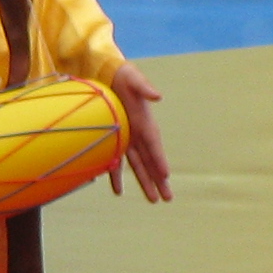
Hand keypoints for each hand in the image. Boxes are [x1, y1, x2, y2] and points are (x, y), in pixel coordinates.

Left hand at [110, 59, 172, 200]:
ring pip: (136, 165)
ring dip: (144, 182)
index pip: (153, 144)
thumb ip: (144, 87)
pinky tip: (118, 190)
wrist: (104, 73)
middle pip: (149, 160)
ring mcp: (126, 138)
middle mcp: (138, 133)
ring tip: (154, 199)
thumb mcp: (132, 77)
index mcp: (144, 121)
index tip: (166, 175)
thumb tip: (157, 96)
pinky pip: (115, 161)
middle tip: (168, 198)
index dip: (159, 159)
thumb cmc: (121, 74)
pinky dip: (116, 175)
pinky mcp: (113, 138)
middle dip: (158, 179)